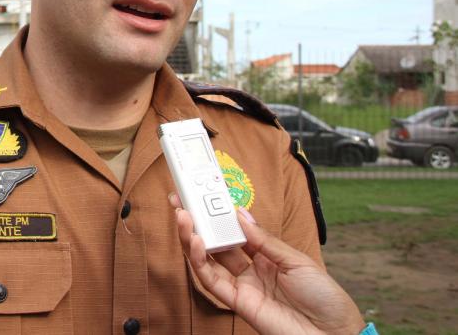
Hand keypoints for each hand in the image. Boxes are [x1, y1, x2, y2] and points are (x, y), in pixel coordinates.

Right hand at [169, 193, 364, 334]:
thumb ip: (265, 240)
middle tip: (182, 200)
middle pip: (217, 242)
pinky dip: (199, 261)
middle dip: (199, 221)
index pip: (236, 231)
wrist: (333, 333)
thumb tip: (240, 214)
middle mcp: (250, 270)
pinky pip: (211, 280)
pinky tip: (196, 242)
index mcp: (267, 256)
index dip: (220, 214)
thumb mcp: (297, 260)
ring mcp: (242, 286)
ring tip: (183, 215)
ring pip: (207, 259)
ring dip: (192, 237)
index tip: (206, 194)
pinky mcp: (236, 302)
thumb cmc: (324, 298)